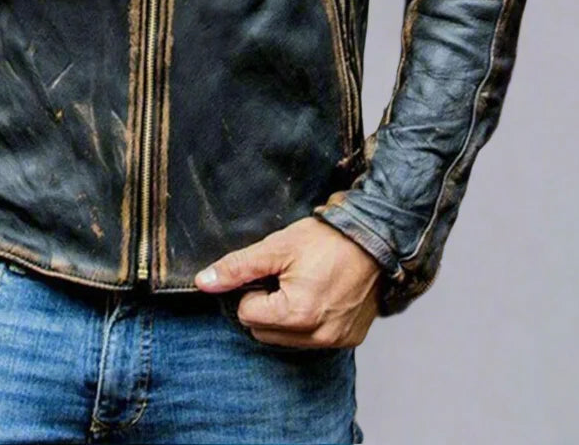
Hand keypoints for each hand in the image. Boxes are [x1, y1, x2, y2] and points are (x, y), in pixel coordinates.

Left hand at [194, 216, 382, 348]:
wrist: (374, 238)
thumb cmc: (326, 240)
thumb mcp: (276, 247)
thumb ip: (238, 267)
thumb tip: (204, 281)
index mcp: (297, 314)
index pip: (247, 314)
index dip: (252, 290)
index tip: (269, 272)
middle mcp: (318, 336)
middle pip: (263, 331)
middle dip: (265, 306)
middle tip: (283, 277)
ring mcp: (336, 340)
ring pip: (286, 339)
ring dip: (285, 317)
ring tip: (301, 284)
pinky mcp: (349, 339)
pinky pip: (312, 339)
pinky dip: (308, 322)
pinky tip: (318, 295)